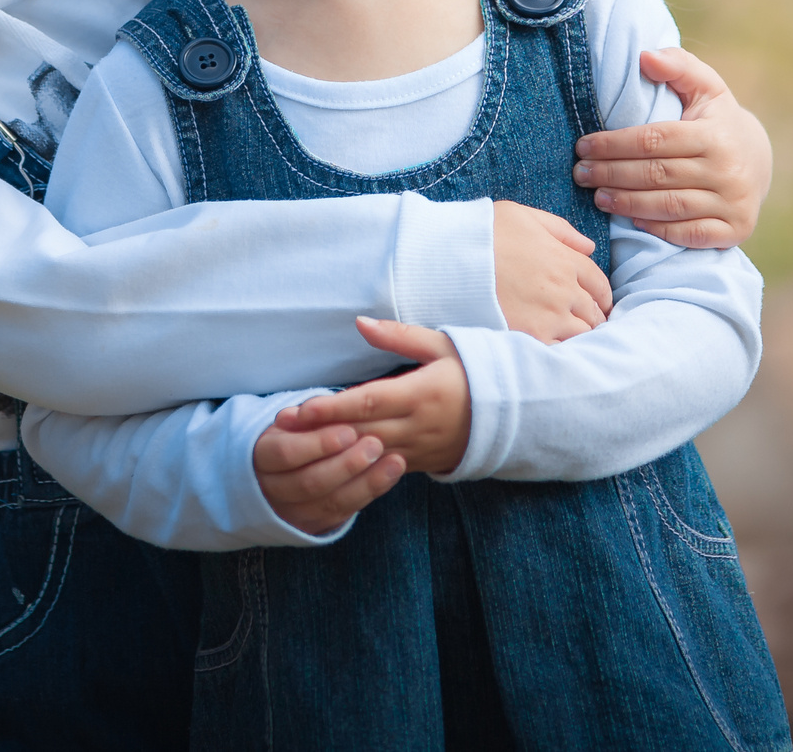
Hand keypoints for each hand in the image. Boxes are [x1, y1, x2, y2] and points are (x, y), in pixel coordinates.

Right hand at [254, 417, 405, 535]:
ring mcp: (290, 513)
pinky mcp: (312, 526)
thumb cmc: (292, 434)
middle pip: (310, 482)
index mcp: (260, 458)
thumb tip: (310, 410)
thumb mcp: (291, 421)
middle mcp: (270, 490)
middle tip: (376, 445)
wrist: (279, 471)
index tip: (349, 431)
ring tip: (395, 461)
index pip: (287, 453)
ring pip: (329, 502)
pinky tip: (390, 476)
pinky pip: (342, 513)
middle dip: (347, 464)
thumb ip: (305, 418)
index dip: (319, 443)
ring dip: (366, 482)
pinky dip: (369, 494)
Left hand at [267, 318, 472, 477]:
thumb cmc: (472, 370)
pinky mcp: (418, 463)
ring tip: (293, 445)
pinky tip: (325, 463)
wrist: (511, 414)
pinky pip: (380, 468)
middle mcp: (418, 425)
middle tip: (280, 427)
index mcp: (422, 393)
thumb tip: (360, 323)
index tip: (301, 408)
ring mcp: (418, 449)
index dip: (333, 407)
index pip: (369, 402)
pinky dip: (354, 466)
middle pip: (360, 431)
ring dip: (331, 452)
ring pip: (367, 454)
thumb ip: (399, 336)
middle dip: (319, 431)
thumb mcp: (441, 345)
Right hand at [491, 201, 611, 340]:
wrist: (448, 259)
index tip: (595, 302)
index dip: (600, 294)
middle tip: (582, 320)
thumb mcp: (521, 216)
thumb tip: (588, 247)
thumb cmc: (481, 233)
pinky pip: (561, 350)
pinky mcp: (532, 337)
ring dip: (579, 334)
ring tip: (568, 335)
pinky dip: (561, 348)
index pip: (599, 283)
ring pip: (584, 333)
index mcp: (564, 260)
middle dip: (591, 315)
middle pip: (594, 311)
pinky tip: (551, 344)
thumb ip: (560, 229)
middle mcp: (564, 290)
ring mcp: (550, 316)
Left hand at [573, 47, 772, 249]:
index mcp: (715, 135)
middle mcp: (728, 171)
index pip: (654, 140)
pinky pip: (689, 234)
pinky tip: (632, 220)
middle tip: (580, 173)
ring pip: (668, 206)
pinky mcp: (735, 230)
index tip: (583, 146)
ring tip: (597, 196)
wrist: (759, 161)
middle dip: (611, 174)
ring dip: (626, 203)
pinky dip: (658, 229)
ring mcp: (733, 203)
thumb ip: (678, 66)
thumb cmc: (717, 120)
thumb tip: (646, 56)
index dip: (614, 144)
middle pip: (656, 175)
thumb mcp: (705, 87)